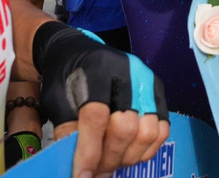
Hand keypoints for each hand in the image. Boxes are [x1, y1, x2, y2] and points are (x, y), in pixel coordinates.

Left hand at [34, 23, 169, 177]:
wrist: (80, 52)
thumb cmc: (66, 79)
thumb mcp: (56, 101)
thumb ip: (68, 132)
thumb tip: (81, 170)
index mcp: (97, 71)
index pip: (96, 117)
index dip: (89, 152)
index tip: (81, 176)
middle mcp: (128, 73)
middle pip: (125, 127)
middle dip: (109, 158)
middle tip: (95, 171)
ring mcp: (147, 82)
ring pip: (147, 132)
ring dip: (127, 157)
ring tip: (110, 162)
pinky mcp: (158, 92)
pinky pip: (162, 130)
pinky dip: (146, 149)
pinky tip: (128, 153)